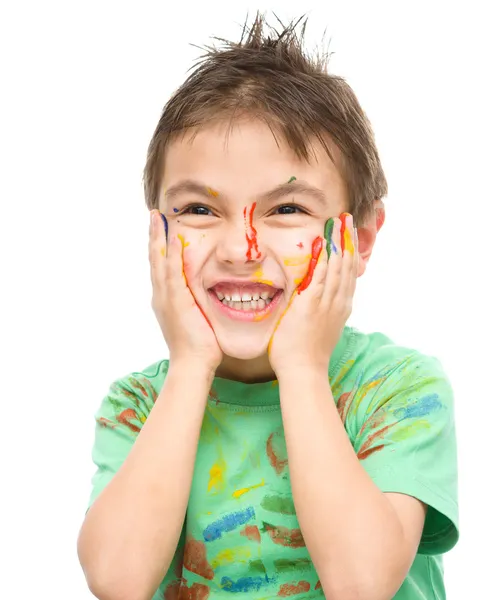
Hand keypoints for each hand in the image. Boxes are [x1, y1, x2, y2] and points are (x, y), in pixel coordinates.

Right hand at [149, 210, 222, 371]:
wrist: (192, 365)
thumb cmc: (199, 346)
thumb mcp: (196, 318)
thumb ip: (196, 303)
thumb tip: (206, 294)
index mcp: (166, 299)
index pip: (161, 267)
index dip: (160, 247)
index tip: (161, 228)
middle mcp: (161, 296)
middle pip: (155, 259)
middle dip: (154, 236)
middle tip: (153, 215)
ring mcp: (166, 298)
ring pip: (159, 262)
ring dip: (158, 238)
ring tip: (157, 218)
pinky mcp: (175, 302)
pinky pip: (172, 273)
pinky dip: (171, 255)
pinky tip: (173, 239)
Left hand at [268, 214, 357, 376]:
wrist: (304, 371)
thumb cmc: (307, 354)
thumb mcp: (322, 329)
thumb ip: (323, 313)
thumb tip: (318, 302)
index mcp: (341, 307)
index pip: (349, 274)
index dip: (349, 252)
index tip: (348, 235)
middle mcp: (338, 302)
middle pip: (347, 265)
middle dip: (347, 240)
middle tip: (348, 220)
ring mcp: (326, 303)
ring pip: (337, 267)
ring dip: (339, 242)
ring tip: (340, 223)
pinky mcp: (311, 304)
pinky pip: (320, 276)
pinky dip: (324, 258)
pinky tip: (325, 243)